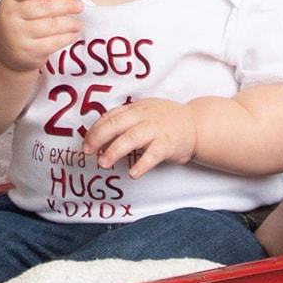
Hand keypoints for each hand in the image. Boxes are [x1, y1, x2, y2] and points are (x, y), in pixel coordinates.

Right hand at [0, 0, 81, 73]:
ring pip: (50, 26)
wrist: (8, 53)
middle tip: (79, 6)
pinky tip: (74, 34)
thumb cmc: (21, 24)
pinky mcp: (29, 52)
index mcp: (9, 1)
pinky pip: (53, 42)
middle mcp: (10, 18)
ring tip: (78, 23)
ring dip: (69, 24)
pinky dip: (67, 37)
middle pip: (42, 7)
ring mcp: (18, 36)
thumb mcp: (23, 6)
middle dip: (65, 6)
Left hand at [83, 98, 198, 177]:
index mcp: (136, 108)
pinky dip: (141, 164)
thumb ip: (125, 121)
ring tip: (104, 163)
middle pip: (115, 124)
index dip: (95, 130)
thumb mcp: (145, 113)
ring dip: (114, 151)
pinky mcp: (168, 144)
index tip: (86, 143)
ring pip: (131, 138)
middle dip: (98, 138)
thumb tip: (99, 138)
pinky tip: (133, 174)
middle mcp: (144, 116)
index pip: (110, 117)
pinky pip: (152, 155)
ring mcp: (156, 129)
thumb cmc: (166, 120)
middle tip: (88, 152)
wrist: (196, 124)